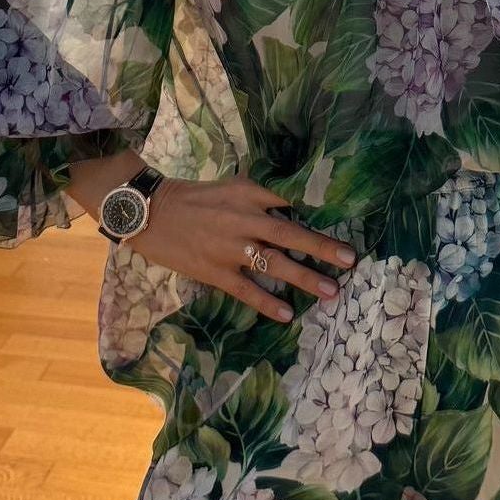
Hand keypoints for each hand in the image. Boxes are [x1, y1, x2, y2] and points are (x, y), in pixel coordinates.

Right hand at [131, 173, 357, 322]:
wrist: (150, 213)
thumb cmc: (192, 197)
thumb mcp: (229, 185)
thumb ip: (259, 194)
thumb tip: (291, 204)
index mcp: (248, 196)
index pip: (289, 205)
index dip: (316, 217)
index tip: (342, 226)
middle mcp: (244, 220)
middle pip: (290, 235)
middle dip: (322, 248)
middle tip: (349, 260)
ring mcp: (230, 249)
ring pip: (274, 264)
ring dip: (305, 278)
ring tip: (331, 291)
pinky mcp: (215, 272)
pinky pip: (246, 290)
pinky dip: (267, 302)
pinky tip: (287, 314)